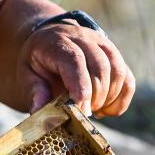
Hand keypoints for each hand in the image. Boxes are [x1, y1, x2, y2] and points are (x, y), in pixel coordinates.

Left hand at [19, 22, 135, 117]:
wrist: (50, 40)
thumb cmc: (38, 62)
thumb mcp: (27, 74)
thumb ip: (34, 91)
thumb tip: (40, 110)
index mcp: (58, 42)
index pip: (75, 61)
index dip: (81, 86)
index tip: (81, 110)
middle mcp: (85, 38)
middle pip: (100, 68)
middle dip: (94, 97)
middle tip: (82, 115)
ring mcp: (104, 45)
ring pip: (118, 72)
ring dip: (108, 99)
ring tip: (92, 111)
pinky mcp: (115, 57)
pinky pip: (128, 79)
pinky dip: (121, 99)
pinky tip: (105, 110)